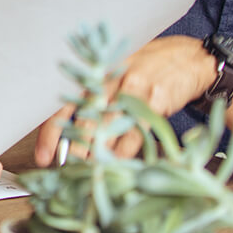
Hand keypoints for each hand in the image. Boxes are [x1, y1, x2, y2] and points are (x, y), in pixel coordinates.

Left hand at [34, 35, 217, 163]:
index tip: (42, 158)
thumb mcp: (118, 75)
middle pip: (84, 121)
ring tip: (91, 175)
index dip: (51, 133)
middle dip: (75, 150)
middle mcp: (110, 80)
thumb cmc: (148, 66)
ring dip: (99, 156)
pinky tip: (119, 166)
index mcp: (96, 75)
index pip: (64, 106)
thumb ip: (97, 100)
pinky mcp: (156, 101)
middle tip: (68, 172)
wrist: (190, 58)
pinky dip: (126, 153)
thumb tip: (73, 135)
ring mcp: (133, 91)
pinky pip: (136, 133)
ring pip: (109, 130)